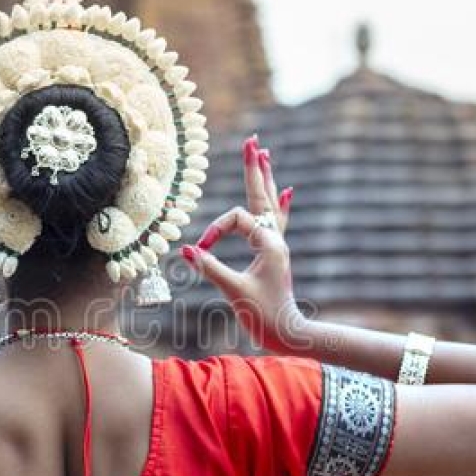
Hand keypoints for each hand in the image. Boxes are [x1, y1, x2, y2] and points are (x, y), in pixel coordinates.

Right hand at [179, 135, 302, 353]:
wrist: (285, 333)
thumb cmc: (262, 314)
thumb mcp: (234, 291)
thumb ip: (211, 268)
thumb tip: (188, 248)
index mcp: (269, 243)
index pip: (238, 220)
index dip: (216, 230)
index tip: (202, 249)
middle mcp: (275, 239)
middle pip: (262, 195)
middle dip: (254, 169)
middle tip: (252, 142)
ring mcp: (276, 245)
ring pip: (269, 204)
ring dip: (265, 179)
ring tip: (264, 154)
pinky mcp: (274, 254)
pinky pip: (277, 222)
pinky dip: (279, 206)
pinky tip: (287, 192)